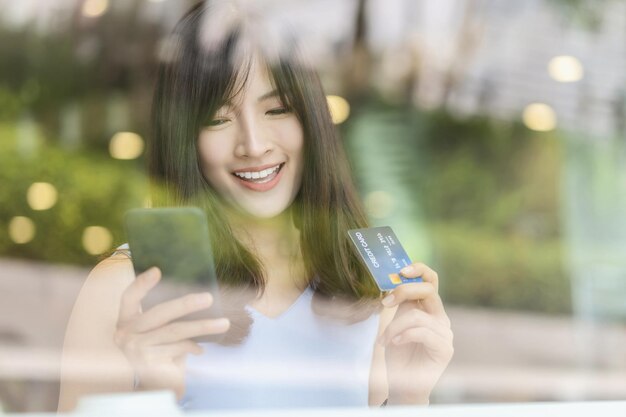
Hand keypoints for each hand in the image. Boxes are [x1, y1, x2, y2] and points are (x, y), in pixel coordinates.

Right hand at [113, 267, 229, 397]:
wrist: (154, 385)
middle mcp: (125, 334)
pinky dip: (193, 346)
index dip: (142, 284)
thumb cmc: (158, 349)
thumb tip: (198, 296)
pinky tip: (200, 348)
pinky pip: (179, 347)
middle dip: (186, 304)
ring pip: (175, 331)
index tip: (157, 271)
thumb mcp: (158, 330)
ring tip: (223, 323)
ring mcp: (136, 350)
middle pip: (160, 313)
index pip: (129, 297)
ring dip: (202, 327)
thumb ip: (168, 315)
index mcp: (125, 320)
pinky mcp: (149, 364)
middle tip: (209, 298)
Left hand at [378, 262, 453, 404]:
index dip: (419, 269)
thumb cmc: (398, 353)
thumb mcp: (396, 321)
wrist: (403, 384)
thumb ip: (400, 303)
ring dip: (394, 327)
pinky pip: (422, 332)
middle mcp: (440, 317)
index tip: (400, 271)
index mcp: (430, 307)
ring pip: (417, 315)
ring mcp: (445, 332)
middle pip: (428, 289)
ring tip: (384, 340)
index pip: (431, 279)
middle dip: (404, 291)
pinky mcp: (445, 348)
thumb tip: (394, 282)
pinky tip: (394, 343)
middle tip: (385, 303)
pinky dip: (403, 336)